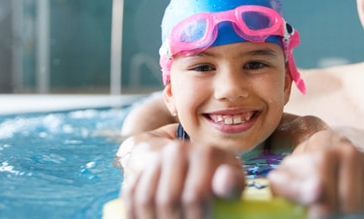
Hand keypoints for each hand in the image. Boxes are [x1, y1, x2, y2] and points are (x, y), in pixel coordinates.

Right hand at [120, 141, 245, 218]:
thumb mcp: (233, 179)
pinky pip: (129, 195)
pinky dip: (133, 214)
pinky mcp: (140, 169)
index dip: (197, 218)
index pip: (195, 194)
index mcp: (204, 153)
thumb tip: (225, 184)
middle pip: (168, 199)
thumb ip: (233, 184)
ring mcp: (155, 160)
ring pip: (145, 199)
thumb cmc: (218, 177)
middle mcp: (176, 151)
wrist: (193, 160)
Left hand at [268, 138, 363, 217]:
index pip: (329, 199)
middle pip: (352, 205)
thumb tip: (317, 192)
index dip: (321, 213)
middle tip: (331, 212)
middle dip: (340, 214)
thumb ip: (295, 189)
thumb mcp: (286, 180)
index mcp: (325, 155)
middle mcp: (351, 154)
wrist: (320, 153)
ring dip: (361, 214)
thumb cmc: (301, 174)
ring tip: (345, 209)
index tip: (315, 213)